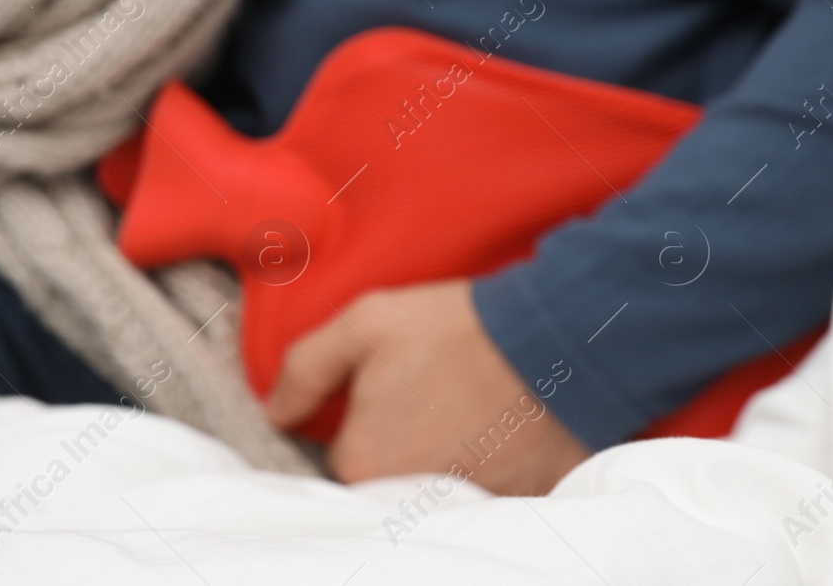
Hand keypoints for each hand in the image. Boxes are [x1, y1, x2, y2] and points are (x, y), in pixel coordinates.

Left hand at [265, 280, 588, 495]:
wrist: (556, 340)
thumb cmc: (455, 329)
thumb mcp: (364, 324)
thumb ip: (304, 368)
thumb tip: (276, 411)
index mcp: (363, 461)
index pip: (342, 455)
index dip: (361, 418)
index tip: (389, 390)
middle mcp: (406, 499)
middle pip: (384, 479)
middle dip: (398, 443)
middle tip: (431, 396)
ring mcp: (462, 508)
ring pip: (430, 487)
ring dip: (439, 456)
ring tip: (464, 409)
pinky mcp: (511, 505)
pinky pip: (479, 495)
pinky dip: (483, 466)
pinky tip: (494, 429)